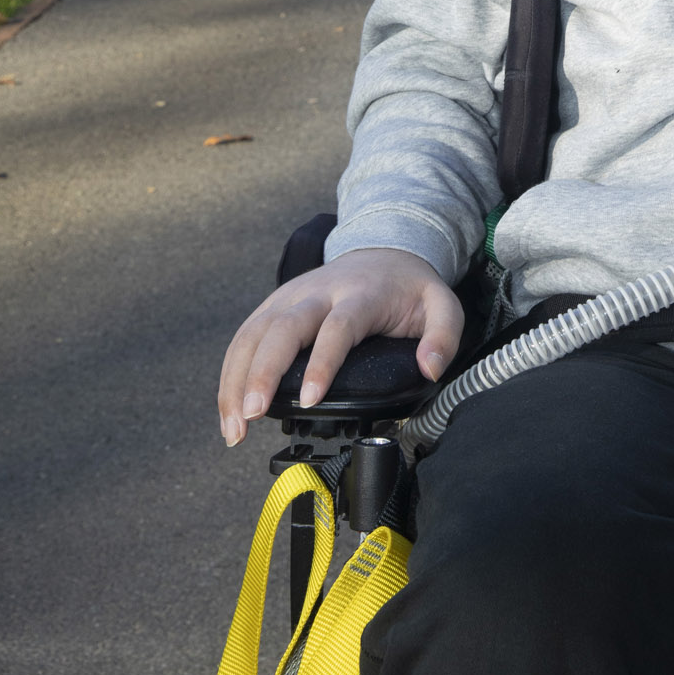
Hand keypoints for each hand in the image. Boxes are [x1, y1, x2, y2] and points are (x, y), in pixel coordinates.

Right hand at [217, 248, 463, 445]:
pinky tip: (229, 410)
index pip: (337, 327)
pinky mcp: (274, 303)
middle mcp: (318, 292)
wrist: (385, 248)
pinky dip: (231, 373)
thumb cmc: (409, 287)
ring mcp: (291, 296)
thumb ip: (444, 335)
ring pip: (254, 332)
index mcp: (360, 294)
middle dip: (263, 372)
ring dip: (238, 379)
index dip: (321, 363)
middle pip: (283, 328)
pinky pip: (244, 337)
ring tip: (234, 426)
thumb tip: (430, 369)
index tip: (309, 399)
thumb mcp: (442, 304)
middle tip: (253, 414)